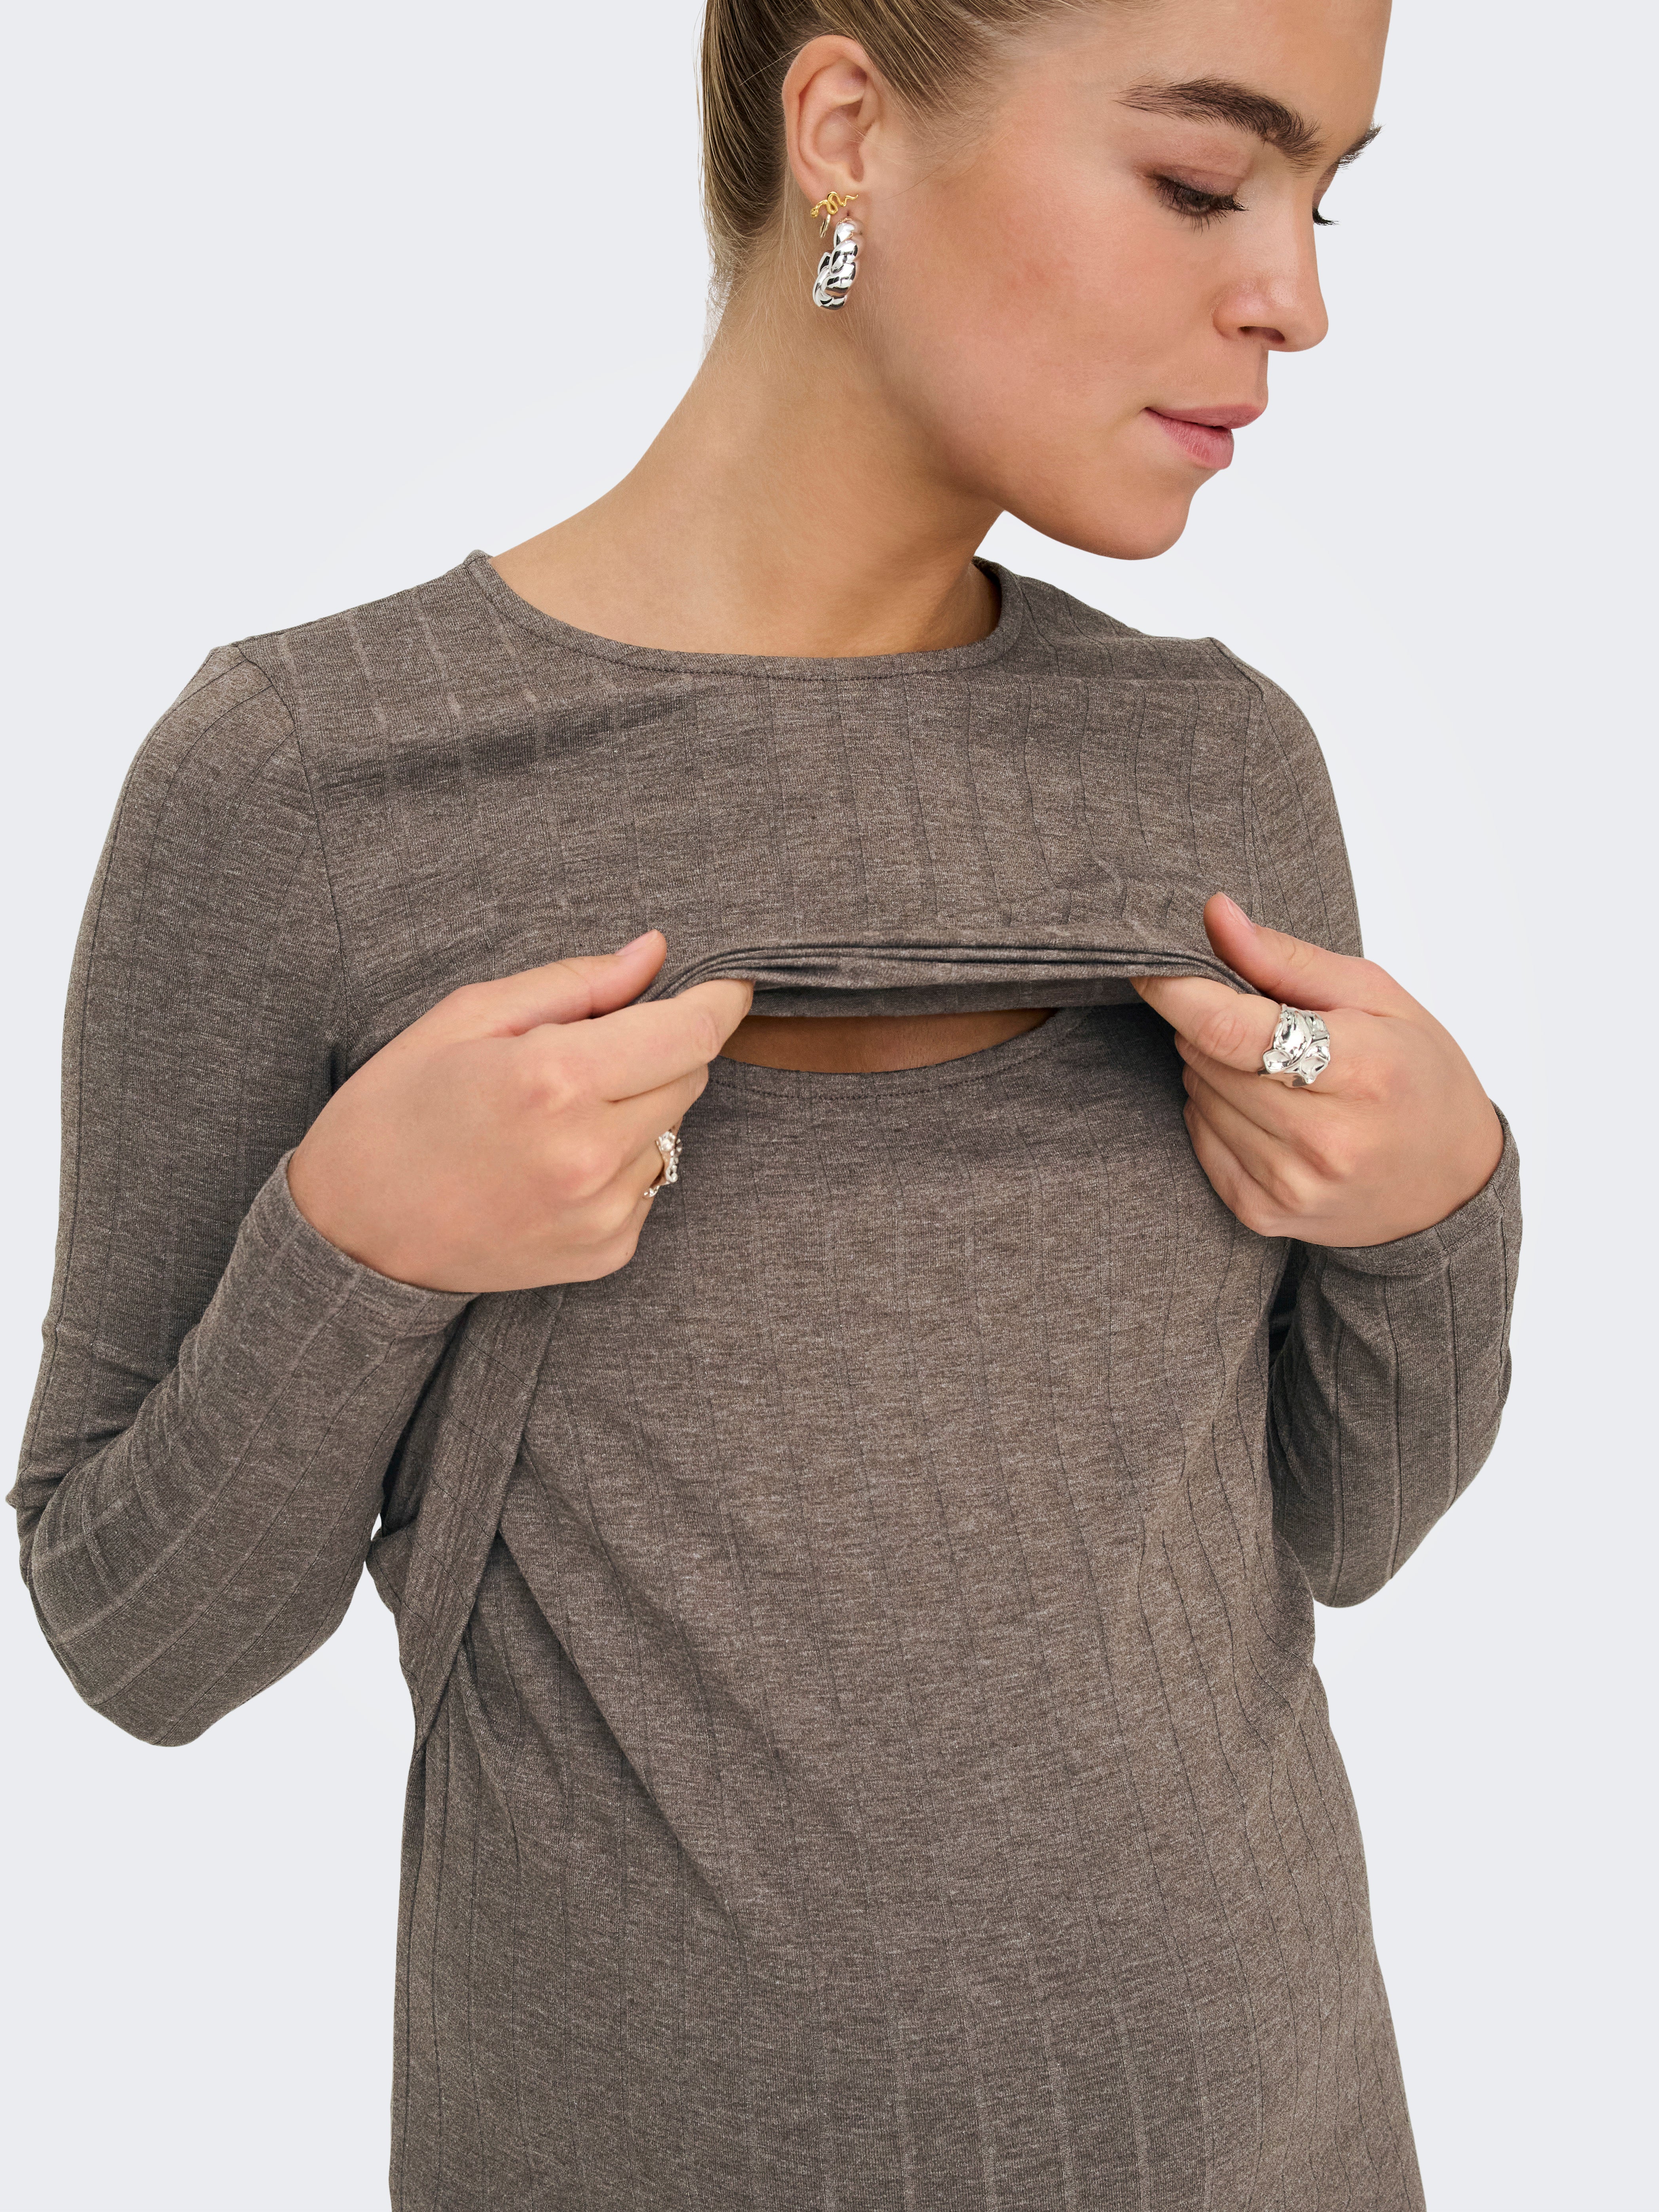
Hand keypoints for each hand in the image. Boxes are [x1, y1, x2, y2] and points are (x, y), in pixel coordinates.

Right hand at [286, 931, 751, 1291]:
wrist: (352, 1237)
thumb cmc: (396, 1111)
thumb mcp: (468, 1019)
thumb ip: (576, 984)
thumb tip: (655, 954)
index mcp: (555, 1081)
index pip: (690, 1033)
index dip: (718, 1002)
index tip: (729, 984)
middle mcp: (591, 1153)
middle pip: (688, 1076)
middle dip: (658, 1050)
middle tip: (586, 1051)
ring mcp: (603, 1211)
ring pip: (673, 1130)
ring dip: (636, 1108)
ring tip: (555, 1116)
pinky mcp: (608, 1252)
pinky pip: (650, 1183)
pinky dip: (619, 1161)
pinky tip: (553, 1163)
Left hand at [1131, 895, 1502, 1246]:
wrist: (1449, 1186)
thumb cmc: (1418, 1076)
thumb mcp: (1376, 997)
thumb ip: (1285, 958)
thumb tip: (1214, 914)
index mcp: (1361, 1071)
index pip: (1231, 1029)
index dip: (1178, 992)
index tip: (1151, 967)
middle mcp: (1324, 1139)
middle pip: (1206, 1059)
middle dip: (1213, 1027)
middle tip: (1261, 1025)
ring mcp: (1291, 1183)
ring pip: (1197, 1096)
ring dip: (1216, 1071)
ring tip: (1276, 1072)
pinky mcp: (1263, 1212)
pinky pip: (1199, 1140)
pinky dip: (1216, 1115)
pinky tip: (1266, 1112)